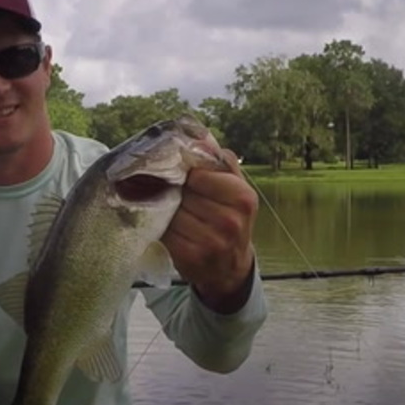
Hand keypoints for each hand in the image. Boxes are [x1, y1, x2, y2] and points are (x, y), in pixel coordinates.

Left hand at [160, 148, 257, 313]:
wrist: (230, 267)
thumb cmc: (230, 219)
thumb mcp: (235, 188)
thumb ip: (219, 162)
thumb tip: (200, 138)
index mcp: (243, 197)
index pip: (198, 174)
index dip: (185, 173)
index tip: (182, 176)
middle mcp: (230, 221)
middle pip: (182, 192)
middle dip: (173, 191)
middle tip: (173, 194)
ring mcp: (211, 241)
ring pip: (170, 211)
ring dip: (165, 209)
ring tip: (172, 211)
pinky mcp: (191, 257)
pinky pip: (165, 231)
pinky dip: (162, 227)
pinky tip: (169, 227)